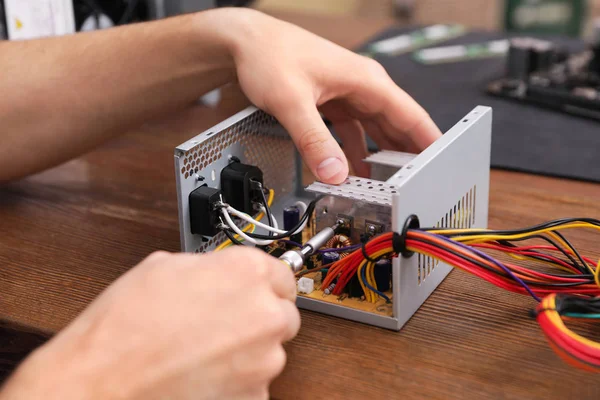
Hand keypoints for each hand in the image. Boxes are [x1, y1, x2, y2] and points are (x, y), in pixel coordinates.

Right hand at [1, 248, 298, 399]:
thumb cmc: (123, 327)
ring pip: (270, 350)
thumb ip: (209, 268)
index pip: (282, 274)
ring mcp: (263, 360)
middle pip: (281, 313)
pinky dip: (237, 380)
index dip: (265, 283)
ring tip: (203, 350)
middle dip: (259, 317)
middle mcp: (263, 314)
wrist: (102, 383)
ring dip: (247, 350)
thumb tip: (219, 273)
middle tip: (224, 323)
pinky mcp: (255, 396)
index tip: (258, 291)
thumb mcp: (164, 268)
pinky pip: (255, 383)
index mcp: (246, 272)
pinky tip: (203, 373)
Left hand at [223, 9, 441, 181]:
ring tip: (390, 187)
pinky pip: (353, 133)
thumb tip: (335, 173)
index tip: (445, 166)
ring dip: (381, 158)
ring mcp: (348, 95)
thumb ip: (313, 140)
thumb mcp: (291, 101)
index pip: (410, 115)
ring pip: (375, 131)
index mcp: (366, 81)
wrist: (246, 42)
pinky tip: (355, 172)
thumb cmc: (270, 56)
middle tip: (418, 187)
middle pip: (397, 126)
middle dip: (408, 157)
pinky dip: (355, 153)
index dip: (430, 142)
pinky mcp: (333, 103)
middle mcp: (363, 87)